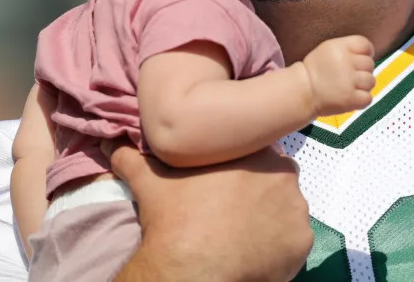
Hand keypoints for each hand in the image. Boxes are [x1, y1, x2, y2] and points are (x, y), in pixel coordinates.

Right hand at [106, 141, 311, 281]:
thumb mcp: (151, 181)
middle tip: (229, 212)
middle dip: (258, 192)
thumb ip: (134, 157)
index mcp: (254, 151)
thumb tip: (111, 144)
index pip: (254, 153)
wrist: (191, 272)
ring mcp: (297, 210)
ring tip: (241, 234)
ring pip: (286, 209)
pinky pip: (293, 241)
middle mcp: (284, 174)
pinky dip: (279, 246)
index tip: (223, 188)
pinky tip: (254, 251)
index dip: (238, 170)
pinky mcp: (302, 243)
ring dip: (270, 218)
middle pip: (275, 180)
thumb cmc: (174, 220)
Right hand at [300, 35, 374, 115]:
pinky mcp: (349, 99)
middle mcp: (345, 62)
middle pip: (369, 64)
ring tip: (349, 87)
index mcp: (340, 47)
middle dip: (362, 71)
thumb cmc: (316, 70)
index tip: (358, 61)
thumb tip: (370, 55)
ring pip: (371, 81)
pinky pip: (368, 98)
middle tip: (348, 77)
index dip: (366, 53)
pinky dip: (361, 100)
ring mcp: (348, 81)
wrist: (302, 91)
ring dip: (362, 86)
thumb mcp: (328, 49)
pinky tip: (350, 97)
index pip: (365, 45)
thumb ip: (348, 48)